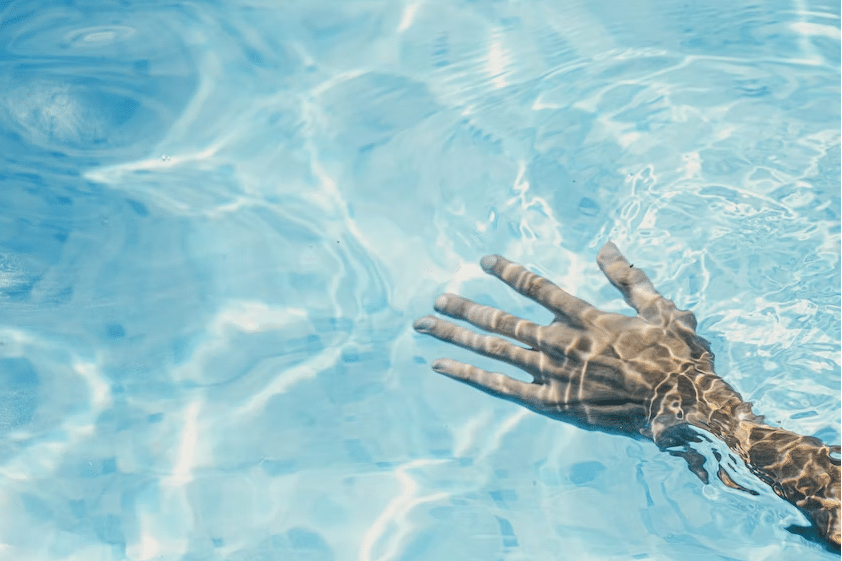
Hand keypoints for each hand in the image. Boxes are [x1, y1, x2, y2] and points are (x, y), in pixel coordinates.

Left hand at [413, 242, 746, 443]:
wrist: (686, 410)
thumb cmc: (679, 358)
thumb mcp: (662, 309)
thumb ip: (628, 277)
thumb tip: (605, 245)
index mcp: (588, 317)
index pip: (537, 288)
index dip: (509, 273)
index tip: (484, 261)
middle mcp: (563, 342)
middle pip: (502, 321)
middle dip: (465, 308)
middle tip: (435, 300)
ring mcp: (554, 374)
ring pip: (495, 350)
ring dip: (457, 335)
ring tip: (425, 325)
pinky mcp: (552, 403)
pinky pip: (501, 388)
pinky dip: (470, 375)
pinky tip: (443, 365)